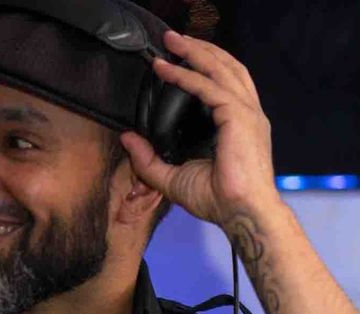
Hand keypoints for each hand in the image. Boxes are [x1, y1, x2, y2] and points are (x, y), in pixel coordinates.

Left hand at [120, 30, 281, 225]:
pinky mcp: (240, 117)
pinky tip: (169, 70)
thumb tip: (127, 137)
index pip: (222, 84)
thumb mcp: (171, 177)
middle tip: (173, 39)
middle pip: (226, 68)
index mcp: (237, 124)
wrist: (240, 214)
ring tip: (172, 42)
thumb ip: (148, 158)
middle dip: (200, 50)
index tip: (173, 60)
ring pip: (221, 69)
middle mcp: (246, 114)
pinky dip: (188, 76)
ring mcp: (247, 113)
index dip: (200, 67)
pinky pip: (210, 88)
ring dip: (196, 52)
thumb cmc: (217, 200)